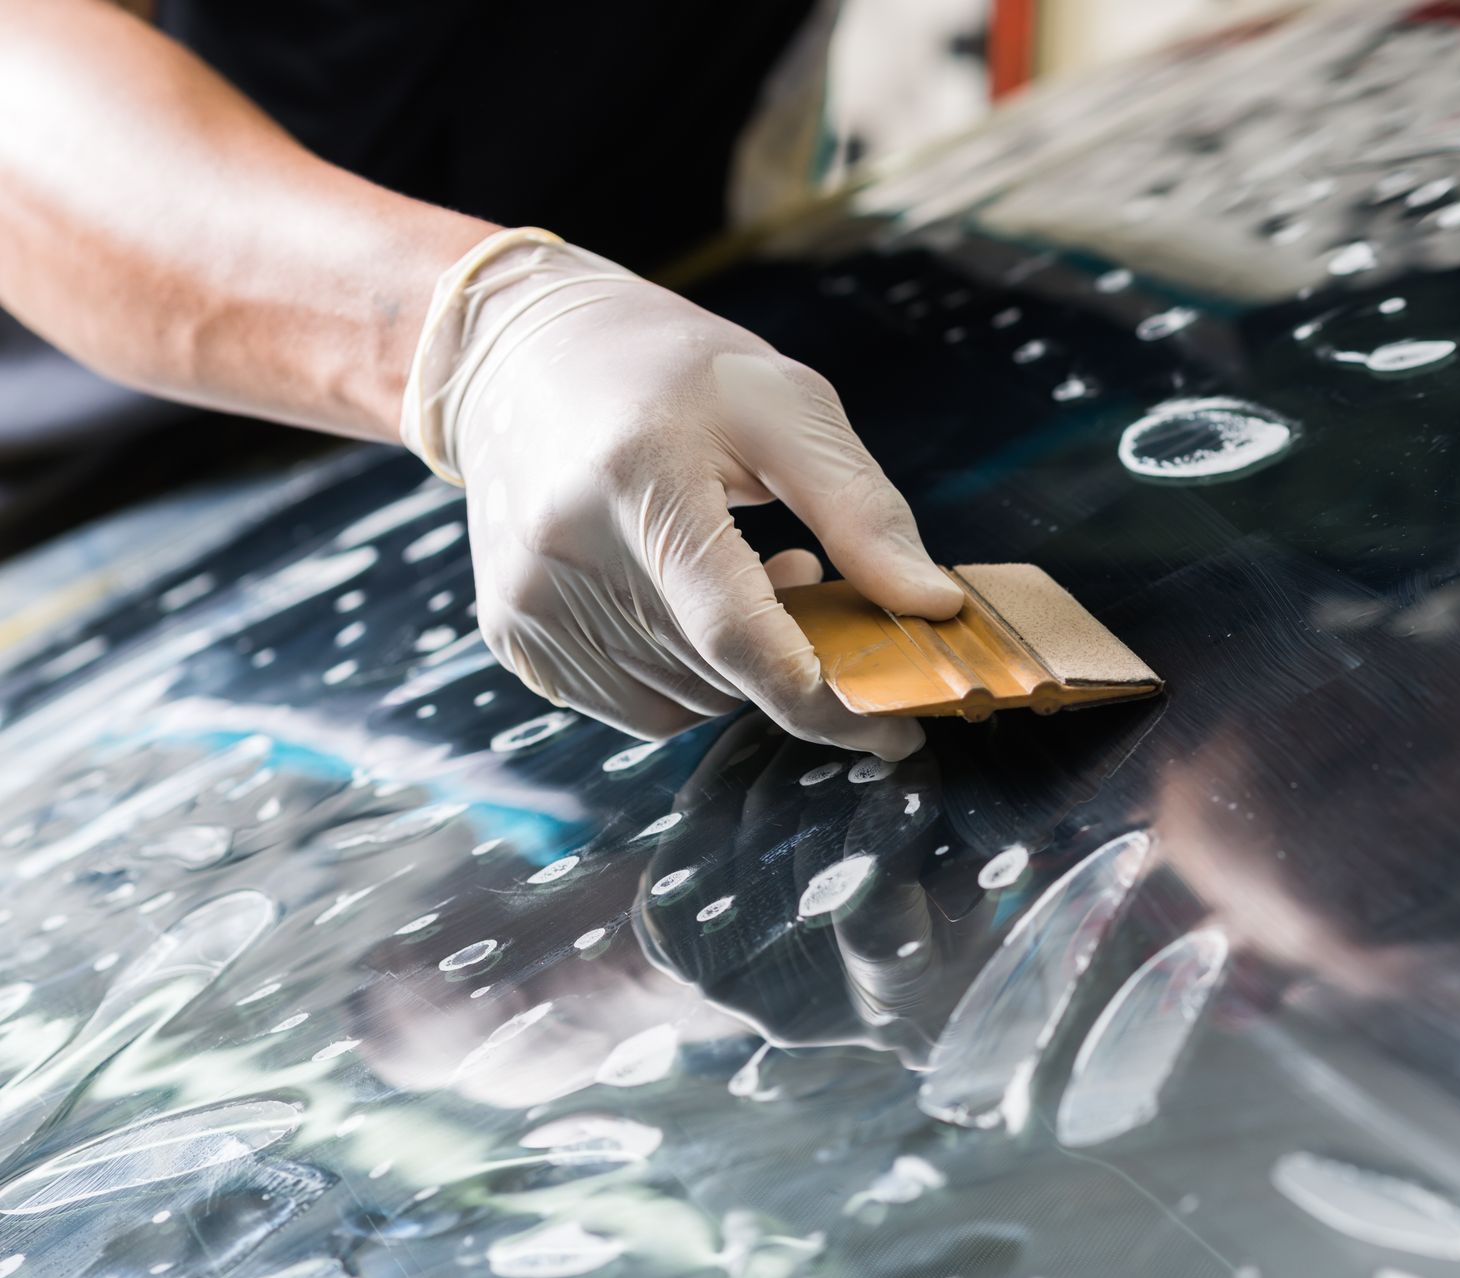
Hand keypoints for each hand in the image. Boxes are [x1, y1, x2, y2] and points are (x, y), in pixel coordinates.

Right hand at [401, 229, 962, 758]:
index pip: (736, 633)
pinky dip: (689, 675)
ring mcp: (530, 600)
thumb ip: (862, 510)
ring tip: (748, 571)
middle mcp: (567, 548)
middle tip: (818, 585)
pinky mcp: (513, 634)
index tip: (898, 725)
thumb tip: (932, 606)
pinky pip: (638, 705)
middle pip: (721, 673)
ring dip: (743, 665)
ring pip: (687, 701)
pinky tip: (691, 599)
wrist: (517, 356)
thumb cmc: (666, 369)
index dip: (826, 696)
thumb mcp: (783, 405)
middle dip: (799, 662)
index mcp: (638, 476)